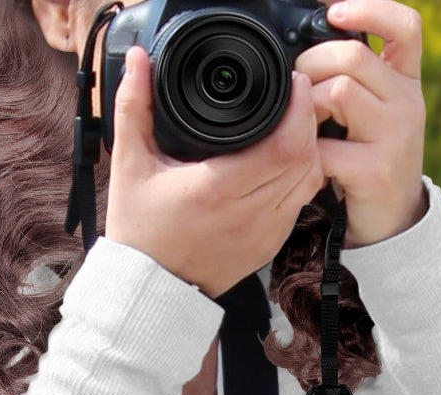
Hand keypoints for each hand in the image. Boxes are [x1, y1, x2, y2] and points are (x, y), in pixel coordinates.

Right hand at [106, 45, 324, 298]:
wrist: (151, 288)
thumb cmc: (140, 232)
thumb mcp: (130, 166)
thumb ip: (134, 108)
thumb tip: (138, 60)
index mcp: (218, 190)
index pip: (284, 144)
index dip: (298, 108)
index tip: (292, 82)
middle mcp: (249, 215)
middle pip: (306, 157)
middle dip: (308, 119)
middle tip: (296, 95)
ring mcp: (264, 234)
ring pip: (311, 180)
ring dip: (310, 148)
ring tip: (295, 123)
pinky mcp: (269, 247)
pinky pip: (301, 203)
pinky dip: (302, 177)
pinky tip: (288, 159)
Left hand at [294, 0, 428, 247]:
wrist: (391, 222)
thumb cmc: (369, 161)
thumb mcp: (370, 114)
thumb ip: (353, 80)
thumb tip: (310, 39)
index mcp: (405, 82)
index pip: (406, 27)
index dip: (371, 10)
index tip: (334, 13)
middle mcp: (407, 103)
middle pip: (353, 57)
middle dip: (311, 65)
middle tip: (297, 88)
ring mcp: (395, 136)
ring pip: (339, 92)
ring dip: (306, 107)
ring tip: (303, 127)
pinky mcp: (376, 170)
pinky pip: (324, 146)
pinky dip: (304, 154)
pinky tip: (306, 164)